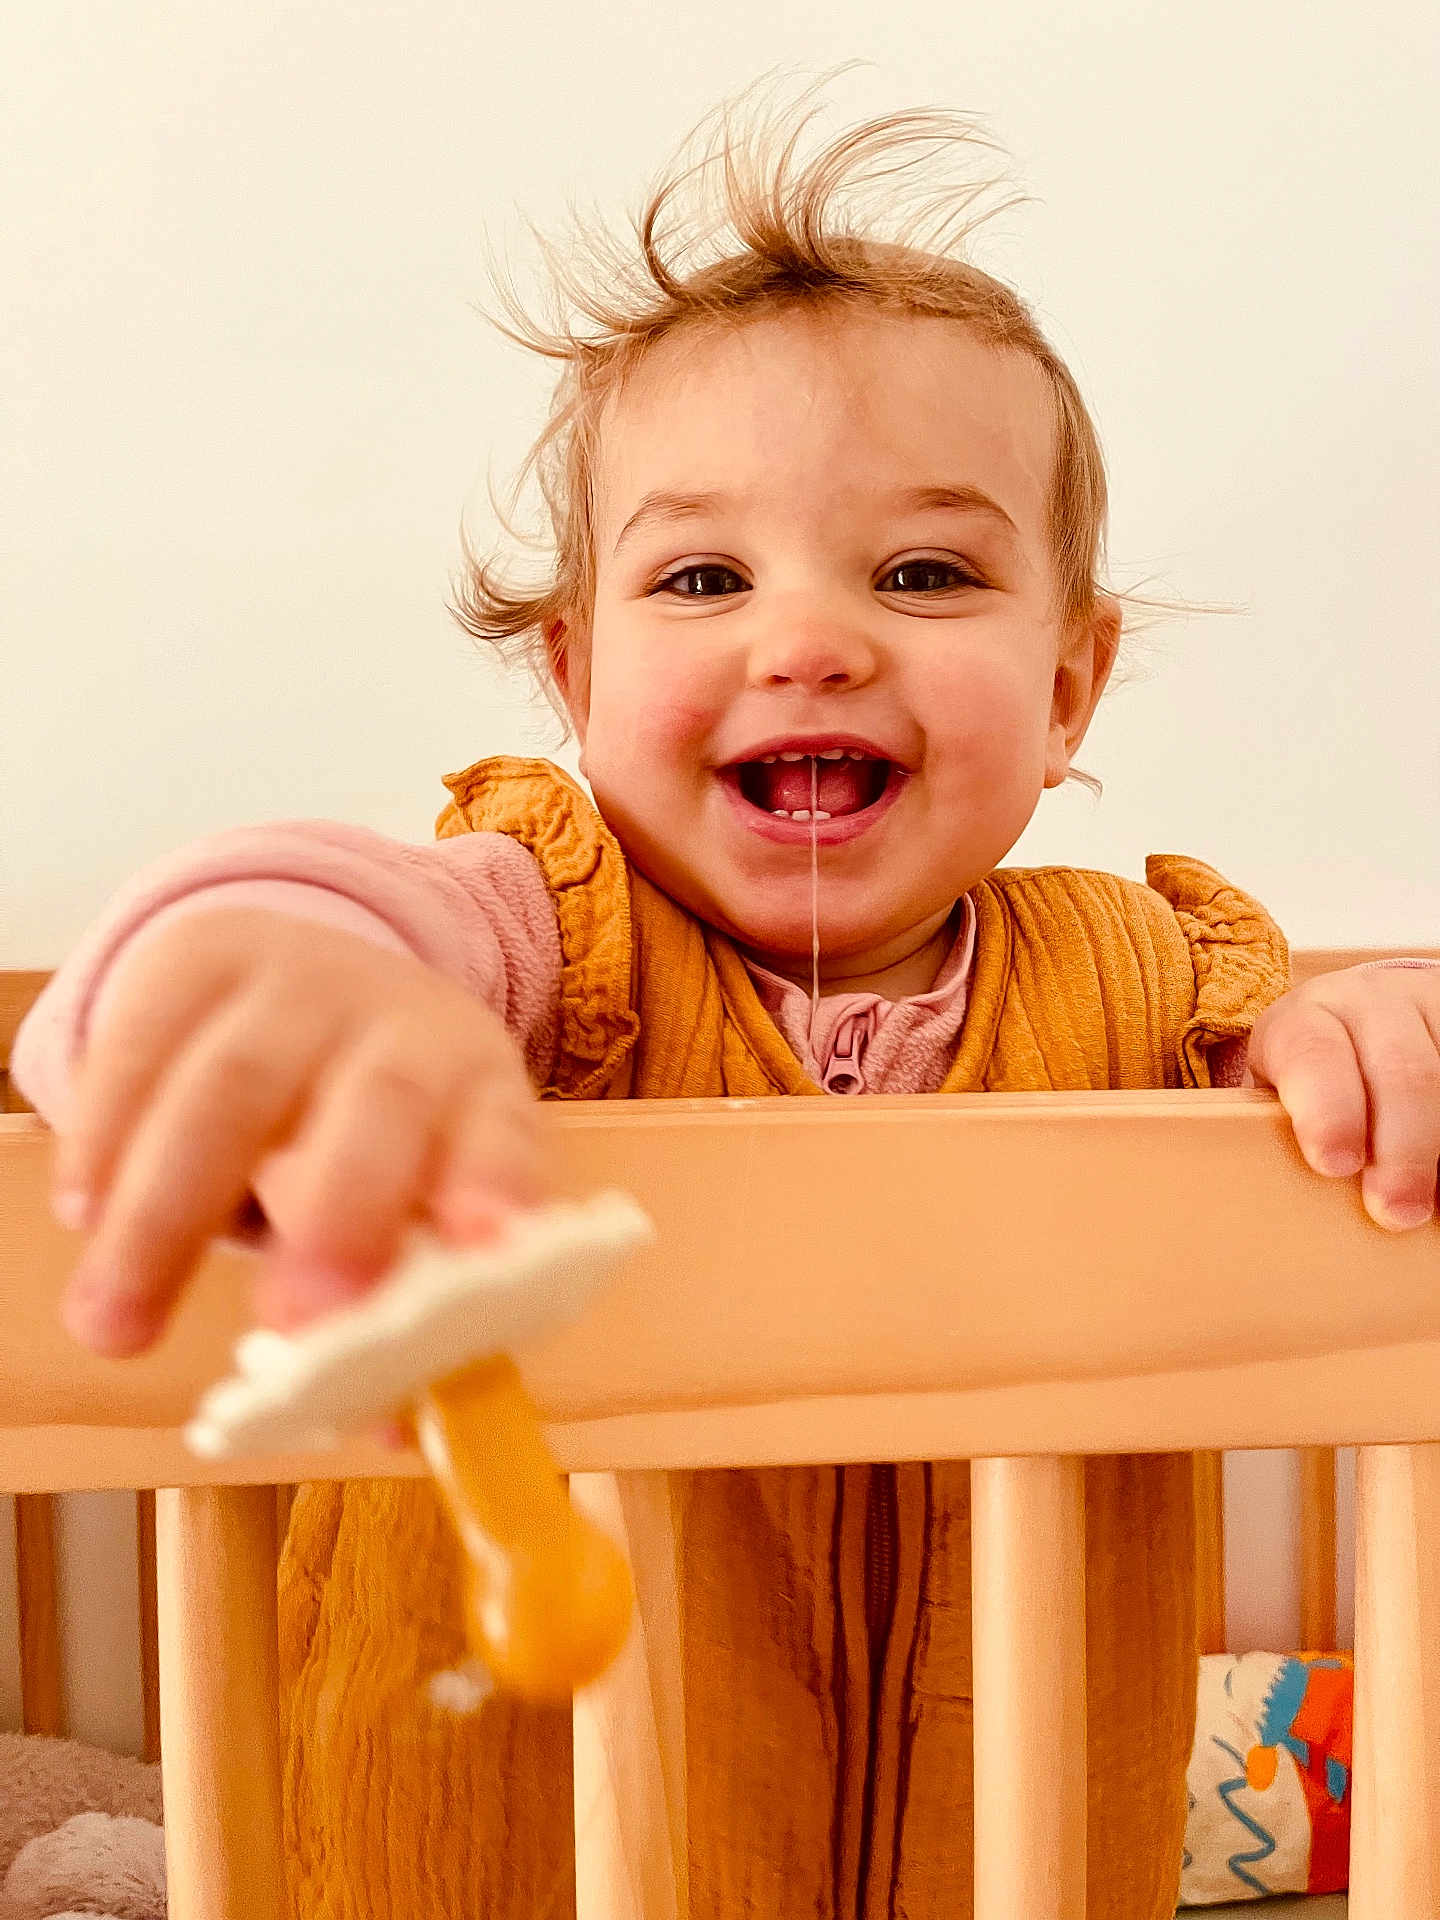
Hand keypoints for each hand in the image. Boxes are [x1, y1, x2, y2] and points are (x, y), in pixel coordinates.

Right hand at [52, 907, 548, 1357]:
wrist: (304, 977)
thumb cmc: (370, 1127)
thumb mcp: (410, 1196)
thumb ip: (407, 1302)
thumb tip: (396, 1424)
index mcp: (479, 1090)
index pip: (504, 1137)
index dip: (496, 1191)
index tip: (489, 1257)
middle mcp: (403, 1025)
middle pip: (380, 1106)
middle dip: (340, 1215)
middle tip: (294, 1326)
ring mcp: (300, 982)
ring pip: (233, 1085)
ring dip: (168, 1214)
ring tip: (117, 1329)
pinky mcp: (199, 961)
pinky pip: (143, 1045)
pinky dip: (107, 1137)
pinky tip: (84, 1216)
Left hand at [1245, 966, 1439, 1231]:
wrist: (1369, 1015)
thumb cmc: (1314, 1081)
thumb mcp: (1284, 1090)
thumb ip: (1276, 1130)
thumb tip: (1277, 1207)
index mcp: (1306, 1019)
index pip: (1313, 1055)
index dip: (1326, 1112)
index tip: (1333, 1165)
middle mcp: (1370, 1002)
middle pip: (1400, 1071)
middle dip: (1402, 1148)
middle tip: (1397, 1211)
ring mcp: (1426, 1004)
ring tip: (1438, 1202)